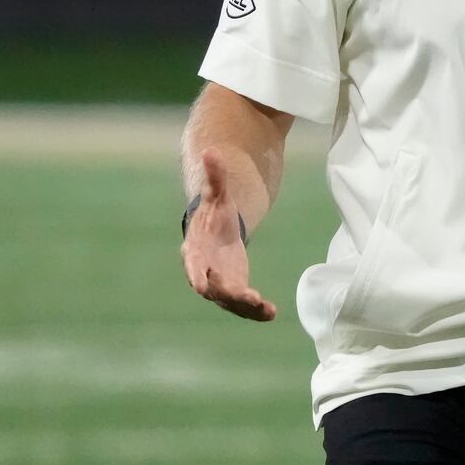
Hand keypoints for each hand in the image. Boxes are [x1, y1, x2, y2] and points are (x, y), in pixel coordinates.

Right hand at [180, 148, 276, 321]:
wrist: (216, 231)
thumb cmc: (213, 213)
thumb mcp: (217, 193)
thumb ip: (215, 176)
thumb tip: (211, 150)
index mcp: (195, 249)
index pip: (193, 263)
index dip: (196, 273)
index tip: (200, 284)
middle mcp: (204, 271)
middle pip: (213, 287)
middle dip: (228, 293)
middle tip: (248, 297)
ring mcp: (219, 284)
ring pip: (230, 300)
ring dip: (246, 307)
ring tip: (266, 309)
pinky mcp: (234, 290)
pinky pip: (242, 305)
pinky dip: (255, 311)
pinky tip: (271, 313)